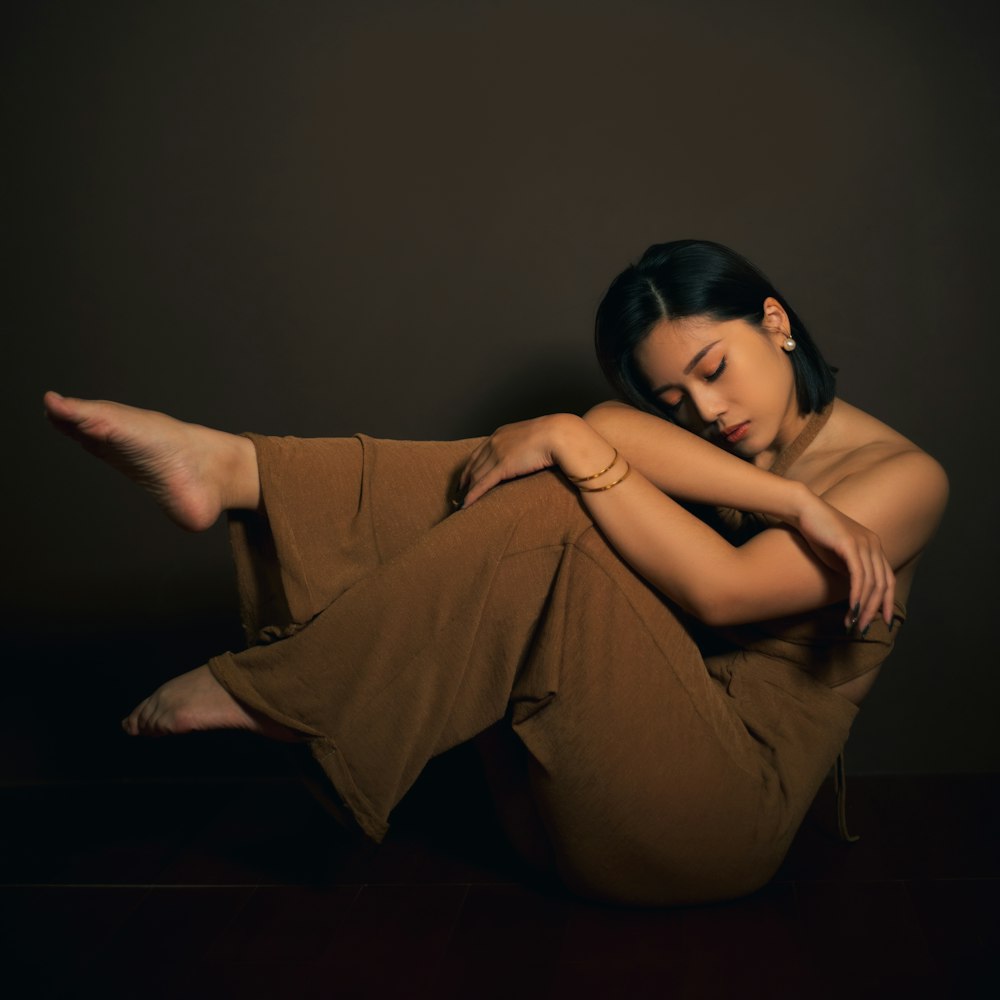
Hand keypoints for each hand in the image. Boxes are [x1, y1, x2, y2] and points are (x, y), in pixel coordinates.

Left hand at [459, 414, 571, 506]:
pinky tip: (466, 504)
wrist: (558, 433)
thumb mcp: (532, 438)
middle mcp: (494, 442)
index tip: (464, 479)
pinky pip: (483, 483)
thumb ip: (524, 447)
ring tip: (460, 503)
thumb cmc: (552, 436)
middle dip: (464, 481)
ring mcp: (497, 453)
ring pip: (476, 475)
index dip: (469, 468)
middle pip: (473, 465)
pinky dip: (472, 495)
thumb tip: (527, 456)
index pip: (478, 453)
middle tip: (458, 494)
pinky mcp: (503, 466)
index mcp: (500, 434)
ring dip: (467, 491)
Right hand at [793, 493, 895, 630]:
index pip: (888, 579)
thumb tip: (856, 594)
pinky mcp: (851, 545)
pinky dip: (857, 595)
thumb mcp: (838, 556)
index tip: (883, 621)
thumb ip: (850, 571)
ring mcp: (864, 544)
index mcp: (874, 547)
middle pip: (882, 584)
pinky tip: (852, 609)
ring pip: (872, 583)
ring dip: (864, 607)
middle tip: (863, 628)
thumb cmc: (817, 533)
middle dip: (875, 610)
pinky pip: (859, 576)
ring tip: (854, 623)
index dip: (887, 602)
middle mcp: (874, 545)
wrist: (803, 510)